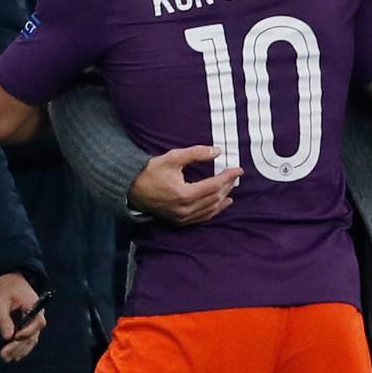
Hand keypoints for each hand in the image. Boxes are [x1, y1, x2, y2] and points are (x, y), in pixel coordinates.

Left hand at [0, 273, 44, 362]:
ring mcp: (34, 319)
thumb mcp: (0, 302)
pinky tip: (14, 356)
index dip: (27, 332)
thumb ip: (4, 319)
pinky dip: (22, 347)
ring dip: (20, 350)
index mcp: (35, 305)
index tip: (15, 337)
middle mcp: (38, 313)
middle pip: (33, 334)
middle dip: (19, 346)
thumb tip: (7, 337)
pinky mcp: (29, 323)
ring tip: (7, 358)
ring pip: (31, 339)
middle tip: (4, 354)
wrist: (8, 278)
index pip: (37, 322)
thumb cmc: (5, 287)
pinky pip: (28, 338)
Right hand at [128, 146, 242, 223]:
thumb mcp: (173, 158)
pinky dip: (214, 211)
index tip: (239, 169)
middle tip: (235, 176)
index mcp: (185, 194)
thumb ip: (196, 153)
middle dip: (227, 186)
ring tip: (232, 188)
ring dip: (223, 199)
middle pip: (214, 198)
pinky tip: (221, 204)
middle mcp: (185, 209)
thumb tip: (217, 151)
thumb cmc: (151, 171)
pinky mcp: (179, 221)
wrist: (132, 189)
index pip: (214, 186)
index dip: (228, 177)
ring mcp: (182, 217)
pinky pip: (202, 218)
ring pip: (210, 209)